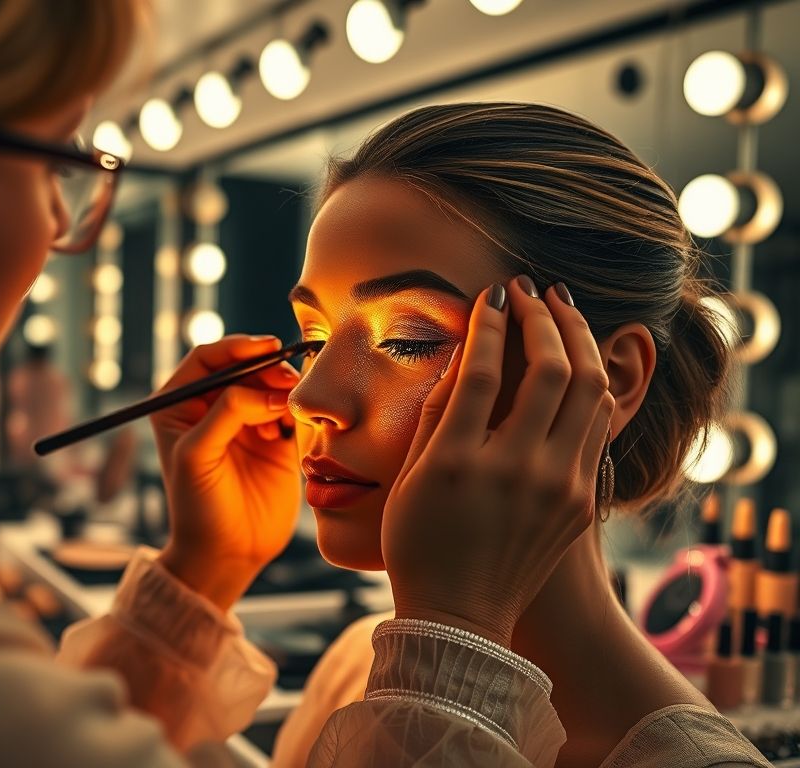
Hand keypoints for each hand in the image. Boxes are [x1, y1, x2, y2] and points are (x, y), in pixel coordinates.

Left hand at [151, 335, 300, 610]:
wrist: (227, 553)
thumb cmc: (198, 506)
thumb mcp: (199, 454)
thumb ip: (227, 413)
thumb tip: (268, 389)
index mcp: (180, 403)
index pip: (209, 358)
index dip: (237, 347)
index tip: (265, 347)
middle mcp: (212, 407)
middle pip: (245, 367)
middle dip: (266, 368)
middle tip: (286, 379)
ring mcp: (245, 422)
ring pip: (270, 385)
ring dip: (283, 388)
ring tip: (289, 409)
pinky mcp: (276, 439)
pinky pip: (289, 410)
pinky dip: (295, 410)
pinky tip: (291, 427)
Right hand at [382, 276, 615, 646]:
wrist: (460, 617)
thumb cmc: (419, 543)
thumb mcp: (410, 474)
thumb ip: (440, 409)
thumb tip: (470, 351)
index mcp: (461, 462)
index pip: (487, 368)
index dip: (493, 321)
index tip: (495, 293)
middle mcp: (518, 471)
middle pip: (554, 369)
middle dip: (547, 316)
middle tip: (535, 289)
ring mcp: (559, 488)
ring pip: (592, 392)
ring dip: (580, 341)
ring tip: (564, 311)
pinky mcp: (583, 503)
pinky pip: (599, 426)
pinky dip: (592, 384)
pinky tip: (578, 362)